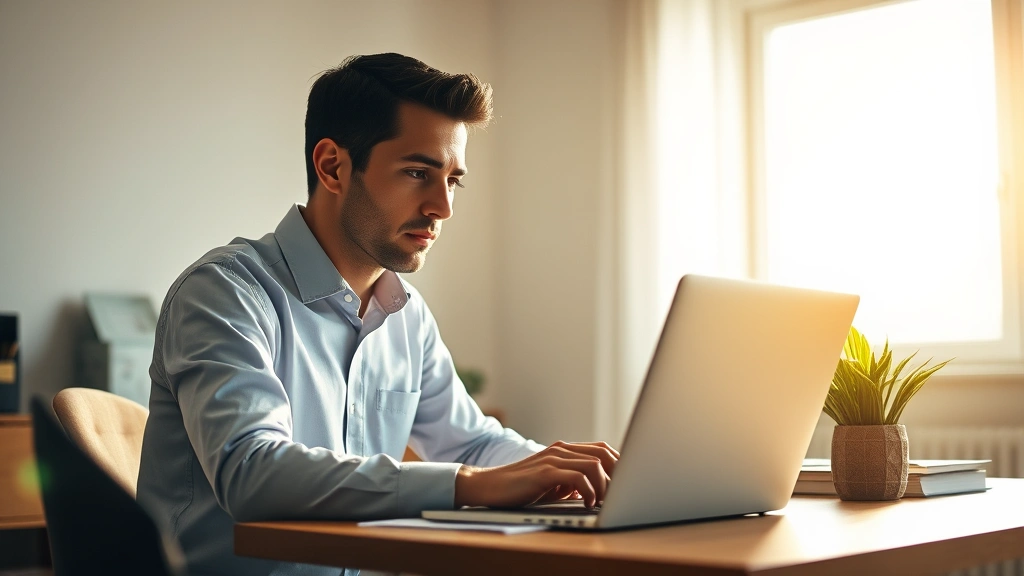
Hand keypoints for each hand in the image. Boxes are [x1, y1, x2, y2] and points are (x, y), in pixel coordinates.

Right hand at [454, 441, 619, 508]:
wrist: (488, 487)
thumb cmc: (521, 489)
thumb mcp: (552, 484)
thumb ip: (573, 482)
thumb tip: (599, 492)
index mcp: (565, 450)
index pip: (602, 449)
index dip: (619, 465)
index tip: (626, 484)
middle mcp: (561, 450)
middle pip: (603, 453)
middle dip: (617, 475)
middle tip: (618, 496)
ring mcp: (552, 459)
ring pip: (594, 465)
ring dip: (604, 486)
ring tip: (601, 502)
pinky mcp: (544, 472)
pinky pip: (576, 478)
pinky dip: (587, 491)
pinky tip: (586, 504)